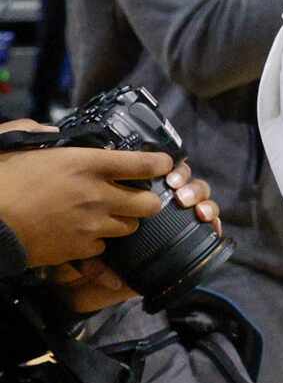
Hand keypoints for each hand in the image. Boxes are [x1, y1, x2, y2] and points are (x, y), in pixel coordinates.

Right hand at [0, 120, 177, 269]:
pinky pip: (104, 247)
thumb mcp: (18, 145)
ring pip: (130, 227)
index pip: (141, 163)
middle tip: (137, 195)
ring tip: (107, 215)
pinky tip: (84, 233)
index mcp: (84, 164)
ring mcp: (91, 225)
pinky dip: (98, 241)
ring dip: (123, 221)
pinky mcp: (80, 249)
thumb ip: (41, 134)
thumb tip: (52, 133)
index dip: (159, 163)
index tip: (164, 163)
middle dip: (147, 199)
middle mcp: (96, 195)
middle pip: (149, 203)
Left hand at [39, 161, 221, 314]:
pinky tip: (208, 222)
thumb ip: (90, 223)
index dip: (169, 167)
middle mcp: (158, 206)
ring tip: (193, 206)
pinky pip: (209, 228)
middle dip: (187, 181)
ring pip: (200, 198)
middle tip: (178, 191)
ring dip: (201, 197)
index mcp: (133, 194)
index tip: (164, 173)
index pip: (160, 170)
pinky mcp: (189, 243)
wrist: (85, 288)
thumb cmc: (80, 255)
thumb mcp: (78, 232)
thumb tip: (114, 211)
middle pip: (184, 181)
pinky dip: (214, 222)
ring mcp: (176, 223)